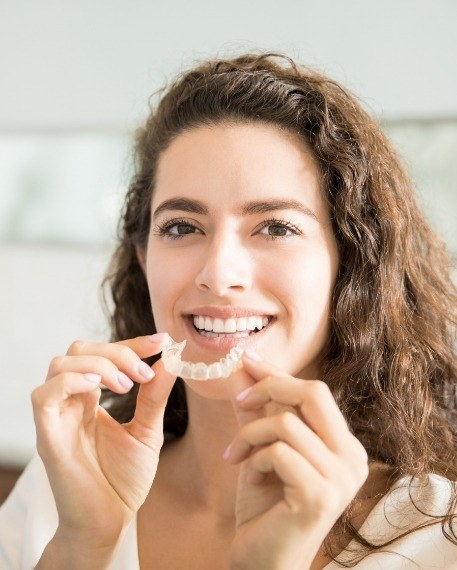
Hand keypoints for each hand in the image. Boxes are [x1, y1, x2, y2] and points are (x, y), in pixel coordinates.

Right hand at [31, 333, 175, 549]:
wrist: (110, 521)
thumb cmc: (124, 479)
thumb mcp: (147, 431)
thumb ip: (154, 396)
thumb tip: (170, 360)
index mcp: (91, 399)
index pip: (103, 354)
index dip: (131, 343)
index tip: (162, 341)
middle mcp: (71, 402)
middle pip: (79, 349)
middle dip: (116, 351)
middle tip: (143, 373)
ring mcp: (57, 416)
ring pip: (60, 364)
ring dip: (99, 365)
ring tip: (126, 386)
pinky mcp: (47, 436)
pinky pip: (44, 395)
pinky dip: (72, 381)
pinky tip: (99, 389)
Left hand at [225, 353, 368, 569]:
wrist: (263, 560)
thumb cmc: (265, 505)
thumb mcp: (260, 448)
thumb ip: (255, 410)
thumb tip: (241, 368)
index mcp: (344, 445)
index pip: (315, 392)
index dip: (278, 373)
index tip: (246, 359)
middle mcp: (353, 458)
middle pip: (314, 393)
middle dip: (270, 387)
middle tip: (240, 401)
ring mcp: (341, 478)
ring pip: (287, 422)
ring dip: (250, 434)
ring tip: (237, 455)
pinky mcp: (321, 495)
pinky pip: (279, 452)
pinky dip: (255, 458)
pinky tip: (249, 479)